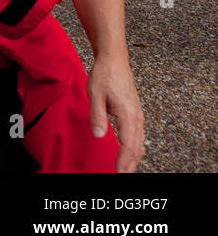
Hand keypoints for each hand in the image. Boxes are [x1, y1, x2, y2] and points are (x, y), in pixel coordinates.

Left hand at [87, 53, 143, 171]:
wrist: (114, 59)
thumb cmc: (104, 75)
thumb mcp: (95, 95)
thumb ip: (98, 116)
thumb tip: (100, 136)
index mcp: (127, 114)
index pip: (128, 145)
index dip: (125, 161)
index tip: (120, 173)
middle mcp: (136, 116)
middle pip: (136, 146)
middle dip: (130, 163)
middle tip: (122, 175)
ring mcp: (137, 114)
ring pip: (139, 141)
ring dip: (133, 156)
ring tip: (126, 168)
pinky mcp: (134, 111)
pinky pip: (138, 133)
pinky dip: (135, 146)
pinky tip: (132, 150)